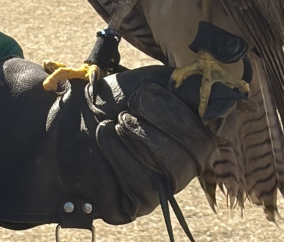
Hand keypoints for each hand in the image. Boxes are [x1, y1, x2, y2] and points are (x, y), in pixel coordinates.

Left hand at [0, 57, 241, 231]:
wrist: (65, 123)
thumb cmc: (109, 99)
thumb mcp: (146, 81)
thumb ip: (180, 80)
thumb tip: (208, 78)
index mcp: (192, 125)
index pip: (218, 122)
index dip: (206, 105)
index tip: (175, 86)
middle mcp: (185, 159)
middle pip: (199, 146)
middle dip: (166, 117)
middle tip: (134, 102)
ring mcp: (163, 185)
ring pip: (175, 167)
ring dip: (144, 136)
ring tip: (119, 119)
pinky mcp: (136, 204)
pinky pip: (144, 184)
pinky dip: (122, 154)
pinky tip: (105, 135)